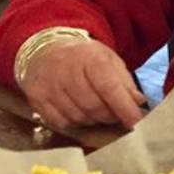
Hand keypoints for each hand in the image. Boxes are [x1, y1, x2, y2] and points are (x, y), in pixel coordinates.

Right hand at [19, 38, 145, 129]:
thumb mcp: (109, 60)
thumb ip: (125, 82)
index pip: (109, 88)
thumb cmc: (84, 58)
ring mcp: (49, 86)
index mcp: (90, 57)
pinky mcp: (36, 99)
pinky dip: (75, 123)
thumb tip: (138, 103)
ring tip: (98, 111)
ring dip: (94, 120)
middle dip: (110, 116)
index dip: (124, 108)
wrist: (46, 50)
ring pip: (79, 117)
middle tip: (116, 114)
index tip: (136, 122)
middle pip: (94, 106)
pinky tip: (79, 112)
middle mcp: (66, 70)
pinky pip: (61, 123)